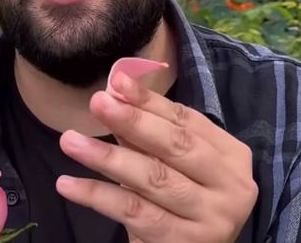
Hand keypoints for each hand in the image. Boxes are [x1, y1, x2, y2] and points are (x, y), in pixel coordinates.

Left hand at [56, 72, 257, 242]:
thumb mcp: (170, 162)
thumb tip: (113, 91)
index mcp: (230, 155)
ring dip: (108, 157)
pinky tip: (69, 184)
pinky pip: (136, 213)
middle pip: (177, 145)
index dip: (149, 100)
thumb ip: (145, 130)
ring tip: (70, 141)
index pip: (186, 120)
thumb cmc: (179, 200)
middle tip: (97, 103)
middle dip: (133, 121)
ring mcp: (212, 218)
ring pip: (154, 179)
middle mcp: (231, 186)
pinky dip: (99, 196)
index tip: (116, 82)